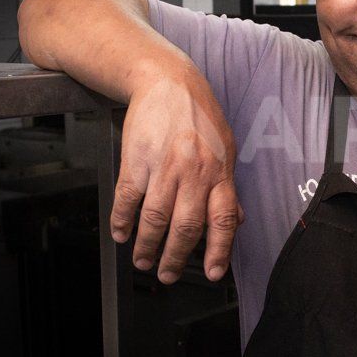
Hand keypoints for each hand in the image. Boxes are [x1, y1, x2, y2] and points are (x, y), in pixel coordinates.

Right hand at [110, 67, 242, 283]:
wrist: (168, 82)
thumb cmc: (199, 116)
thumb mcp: (226, 149)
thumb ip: (228, 187)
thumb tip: (235, 220)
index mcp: (220, 173)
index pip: (222, 220)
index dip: (218, 251)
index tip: (211, 274)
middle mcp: (194, 173)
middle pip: (186, 226)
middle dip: (176, 257)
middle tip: (167, 275)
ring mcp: (164, 167)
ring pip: (155, 218)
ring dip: (147, 246)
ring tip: (143, 261)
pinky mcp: (136, 160)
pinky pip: (128, 198)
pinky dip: (122, 220)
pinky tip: (121, 234)